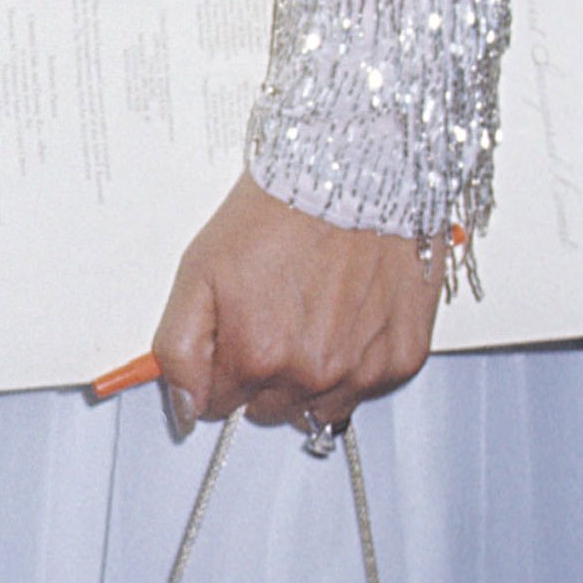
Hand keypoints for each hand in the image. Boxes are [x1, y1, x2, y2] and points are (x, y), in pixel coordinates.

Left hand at [152, 171, 442, 429]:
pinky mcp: (401, 360)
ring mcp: (360, 373)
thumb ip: (181, 346)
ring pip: (316, 406)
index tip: (226, 336)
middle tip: (269, 312)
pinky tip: (345, 315)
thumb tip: (183, 404)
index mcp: (257, 356)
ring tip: (309, 311)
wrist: (352, 173)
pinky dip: (352, 361)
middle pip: (267, 409)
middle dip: (260, 371)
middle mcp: (312, 375)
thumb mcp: (200, 266)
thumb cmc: (279, 209)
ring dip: (306, 373)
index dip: (215, 367)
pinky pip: (364, 387)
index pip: (216, 404)